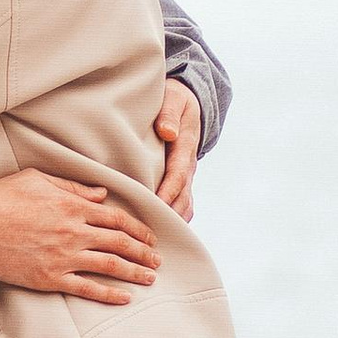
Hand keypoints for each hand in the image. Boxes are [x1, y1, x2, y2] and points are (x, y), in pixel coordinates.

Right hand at [0, 172, 159, 304]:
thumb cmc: (2, 198)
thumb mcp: (38, 179)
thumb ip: (73, 186)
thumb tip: (101, 194)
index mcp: (73, 205)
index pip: (116, 218)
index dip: (138, 229)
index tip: (150, 237)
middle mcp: (74, 231)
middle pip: (120, 243)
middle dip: (143, 253)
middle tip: (157, 261)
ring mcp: (64, 256)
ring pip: (110, 266)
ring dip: (134, 273)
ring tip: (150, 278)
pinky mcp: (50, 277)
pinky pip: (87, 288)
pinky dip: (109, 294)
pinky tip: (124, 298)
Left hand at [152, 78, 200, 219]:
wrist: (186, 104)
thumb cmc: (175, 100)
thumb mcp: (174, 99)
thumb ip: (170, 114)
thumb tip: (168, 132)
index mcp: (185, 147)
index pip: (178, 174)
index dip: (168, 191)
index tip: (155, 204)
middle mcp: (188, 166)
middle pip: (181, 196)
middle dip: (168, 213)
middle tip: (149, 231)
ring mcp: (186, 176)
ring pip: (183, 204)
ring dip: (171, 221)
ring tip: (152, 238)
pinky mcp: (180, 182)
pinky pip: (180, 204)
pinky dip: (172, 219)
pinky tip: (156, 233)